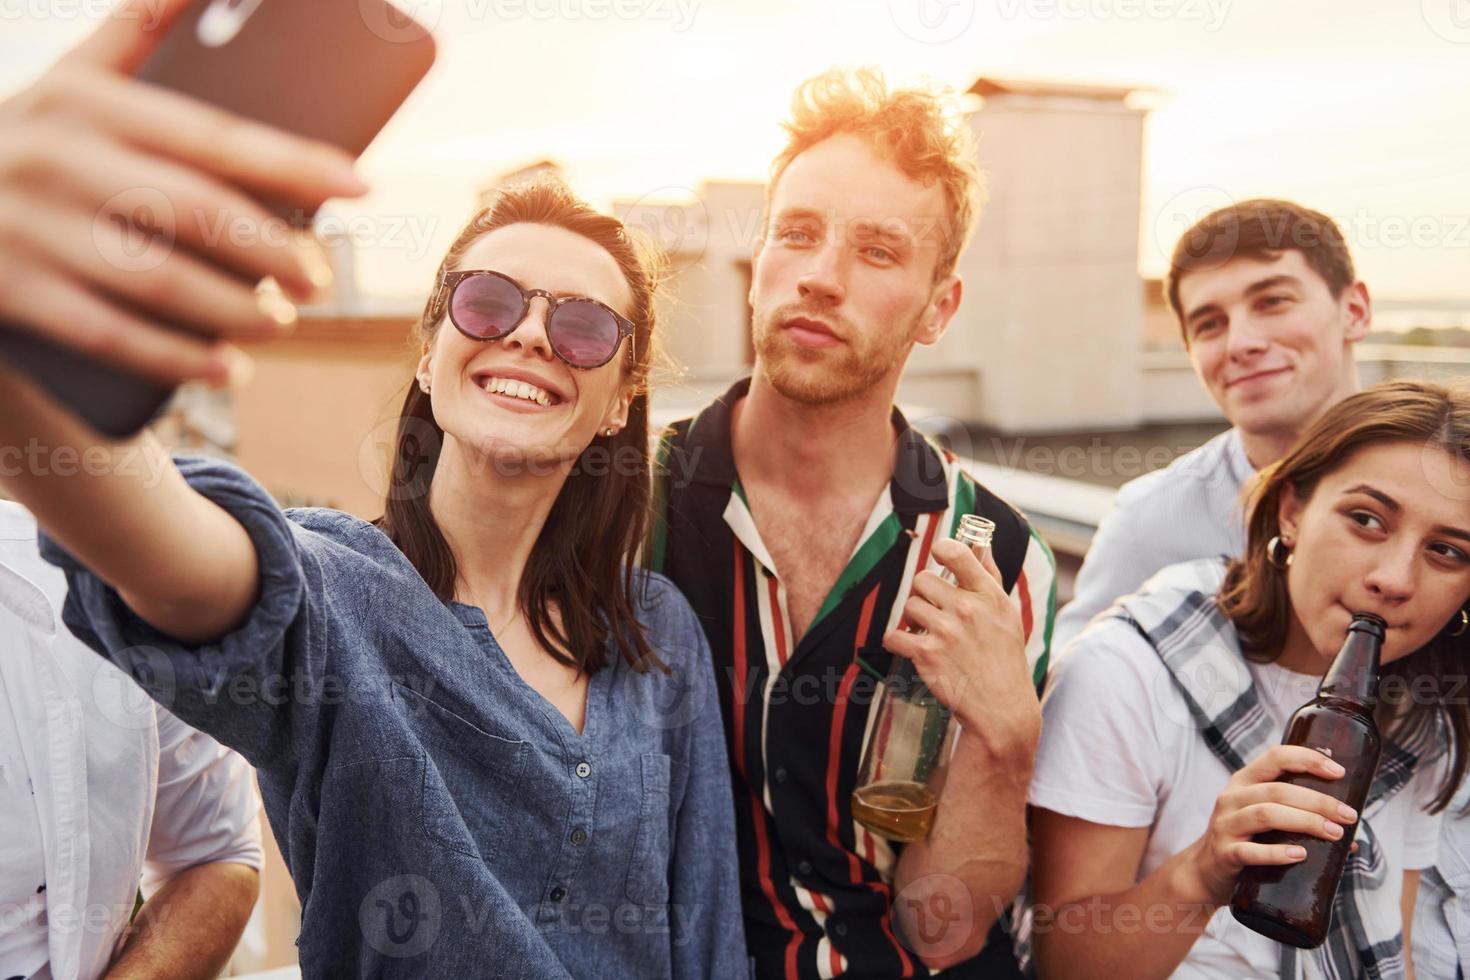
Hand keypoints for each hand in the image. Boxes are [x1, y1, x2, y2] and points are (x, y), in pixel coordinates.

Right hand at [0, 0, 368, 386]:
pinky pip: (112, 335)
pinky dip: (181, 358)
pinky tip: (231, 369)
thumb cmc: (34, 140)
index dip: (294, 163)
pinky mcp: (11, 290)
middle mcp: (55, 158)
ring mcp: (28, 227)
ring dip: (237, 309)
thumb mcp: (71, 79)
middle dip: (275, 251)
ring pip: (160, 280)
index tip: (360, 185)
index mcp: (86, 100)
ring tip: (283, 320)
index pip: (213, 136)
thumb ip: (137, 30)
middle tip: (321, 277)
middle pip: (196, 212)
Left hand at [882, 538, 1038, 755]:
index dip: (941, 548)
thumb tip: (981, 545)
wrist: (1001, 707)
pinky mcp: (926, 655)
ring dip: (914, 620)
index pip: (957, 553)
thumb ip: (989, 576)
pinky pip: (893, 635)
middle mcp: (966, 610)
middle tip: (935, 611)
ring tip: (931, 634)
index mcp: (988, 595)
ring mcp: (945, 632)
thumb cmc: (1004, 657)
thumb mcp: (1006, 613)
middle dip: (925, 594)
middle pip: (923, 579)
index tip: (938, 555)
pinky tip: (911, 648)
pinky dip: (897, 642)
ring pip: (909, 606)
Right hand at [1177, 744, 1357, 906]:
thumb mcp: (1263, 818)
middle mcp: (1232, 798)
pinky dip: (1277, 853)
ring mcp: (1226, 825)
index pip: (1275, 757)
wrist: (1206, 872)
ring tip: (1334, 833)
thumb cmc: (1246, 840)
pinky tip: (1299, 854)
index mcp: (1244, 782)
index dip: (1308, 759)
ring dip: (1305, 822)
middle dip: (1318, 801)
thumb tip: (1353, 838)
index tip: (1339, 771)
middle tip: (1348, 816)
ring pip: (1266, 815)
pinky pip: (1250, 851)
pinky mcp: (1225, 853)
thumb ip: (1299, 817)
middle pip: (1277, 790)